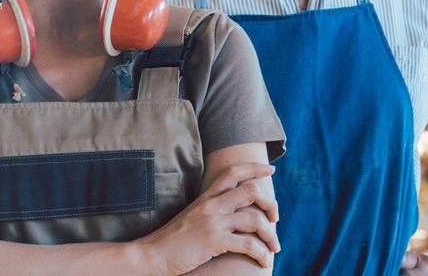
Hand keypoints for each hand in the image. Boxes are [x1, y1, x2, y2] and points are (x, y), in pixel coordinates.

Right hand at [139, 162, 279, 274]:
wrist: (152, 254)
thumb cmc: (173, 240)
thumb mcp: (193, 217)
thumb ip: (211, 210)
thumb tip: (234, 213)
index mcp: (206, 198)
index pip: (233, 172)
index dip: (255, 168)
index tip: (270, 170)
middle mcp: (211, 205)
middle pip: (251, 191)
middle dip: (270, 204)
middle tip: (275, 218)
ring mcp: (213, 222)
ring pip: (255, 219)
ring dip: (270, 234)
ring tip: (274, 247)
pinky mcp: (214, 241)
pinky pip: (248, 244)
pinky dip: (261, 253)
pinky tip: (263, 260)